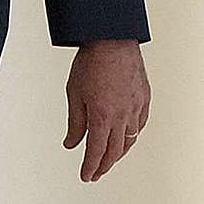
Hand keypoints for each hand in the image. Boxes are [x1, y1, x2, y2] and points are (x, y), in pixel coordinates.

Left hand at [63, 39, 149, 181]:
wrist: (112, 41)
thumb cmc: (91, 62)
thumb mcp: (73, 93)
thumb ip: (74, 122)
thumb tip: (71, 143)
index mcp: (103, 116)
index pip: (97, 151)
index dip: (90, 166)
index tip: (85, 175)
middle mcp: (123, 116)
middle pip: (114, 151)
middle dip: (103, 165)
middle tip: (94, 173)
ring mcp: (136, 109)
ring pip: (129, 141)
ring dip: (118, 154)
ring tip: (107, 160)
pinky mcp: (144, 100)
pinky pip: (139, 126)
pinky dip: (131, 136)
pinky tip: (125, 138)